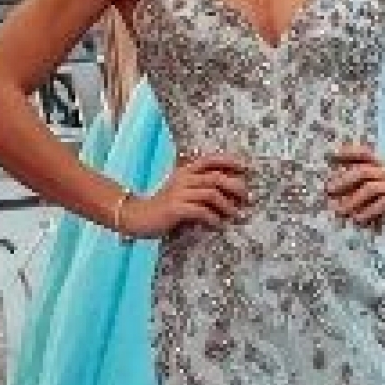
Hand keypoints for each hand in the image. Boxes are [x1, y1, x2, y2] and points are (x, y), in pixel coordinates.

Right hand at [120, 155, 249, 237]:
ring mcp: (179, 193)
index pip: (210, 159)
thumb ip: (200, 187)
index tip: (246, 168)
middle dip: (236, 187)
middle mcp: (183, 178)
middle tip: (247, 198)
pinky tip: (219, 225)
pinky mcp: (175, 208)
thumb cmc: (164, 206)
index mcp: (185, 170)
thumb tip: (229, 192)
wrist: (137, 216)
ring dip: (228, 206)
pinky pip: (201, 212)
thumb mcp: (181, 190)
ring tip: (236, 215)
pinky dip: (214, 219)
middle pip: (216, 177)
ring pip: (212, 194)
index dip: (229, 161)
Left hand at [327, 146, 384, 224]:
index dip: (348, 153)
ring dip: (353, 200)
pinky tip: (359, 220)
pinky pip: (384, 204)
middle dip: (344, 180)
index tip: (329, 157)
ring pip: (371, 188)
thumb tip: (343, 195)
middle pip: (363, 171)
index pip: (365, 154)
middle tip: (328, 191)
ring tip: (340, 211)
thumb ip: (369, 183)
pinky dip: (370, 211)